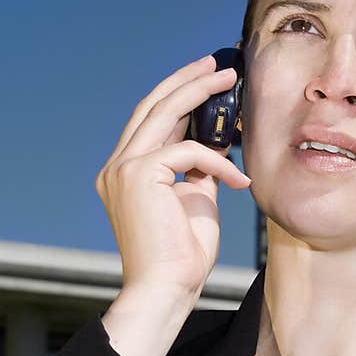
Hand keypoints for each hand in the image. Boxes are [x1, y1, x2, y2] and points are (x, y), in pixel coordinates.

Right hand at [95, 54, 250, 308]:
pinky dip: (217, 161)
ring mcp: (122, 169)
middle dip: (187, 80)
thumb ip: (197, 170)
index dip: (178, 95)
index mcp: (123, 173)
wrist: (166, 289)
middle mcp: (116, 166)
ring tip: (230, 80)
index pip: (150, 120)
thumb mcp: (194, 201)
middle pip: (152, 105)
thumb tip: (215, 144)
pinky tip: (240, 179)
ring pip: (163, 112)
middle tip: (219, 65)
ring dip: (199, 91)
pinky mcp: (138, 175)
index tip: (206, 79)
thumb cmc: (182, 256)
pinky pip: (187, 151)